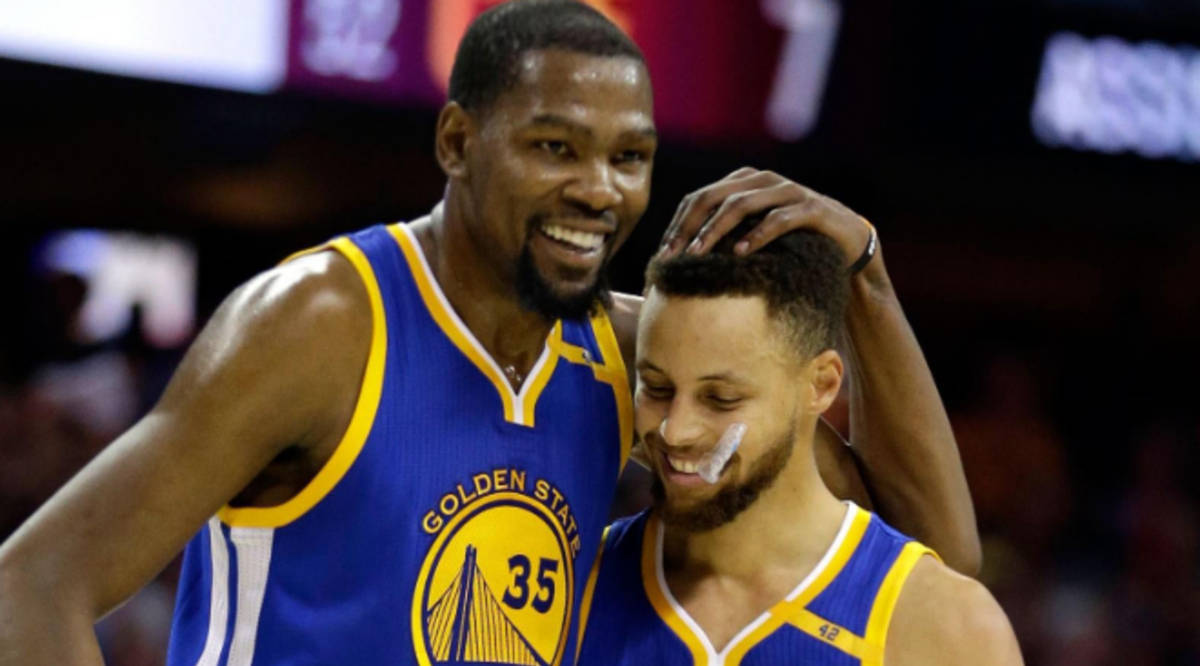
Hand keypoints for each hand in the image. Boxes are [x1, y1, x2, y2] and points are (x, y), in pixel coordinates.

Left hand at [658, 167, 874, 270]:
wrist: (847, 245)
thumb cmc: (793, 244)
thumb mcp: (753, 235)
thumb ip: (724, 236)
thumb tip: (678, 260)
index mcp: (744, 181)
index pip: (699, 198)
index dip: (678, 225)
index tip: (663, 255)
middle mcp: (764, 179)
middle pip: (713, 197)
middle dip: (689, 227)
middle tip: (674, 256)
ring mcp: (789, 191)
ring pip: (741, 204)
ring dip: (715, 230)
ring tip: (698, 255)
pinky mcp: (812, 208)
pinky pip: (779, 218)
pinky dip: (757, 235)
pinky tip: (741, 253)